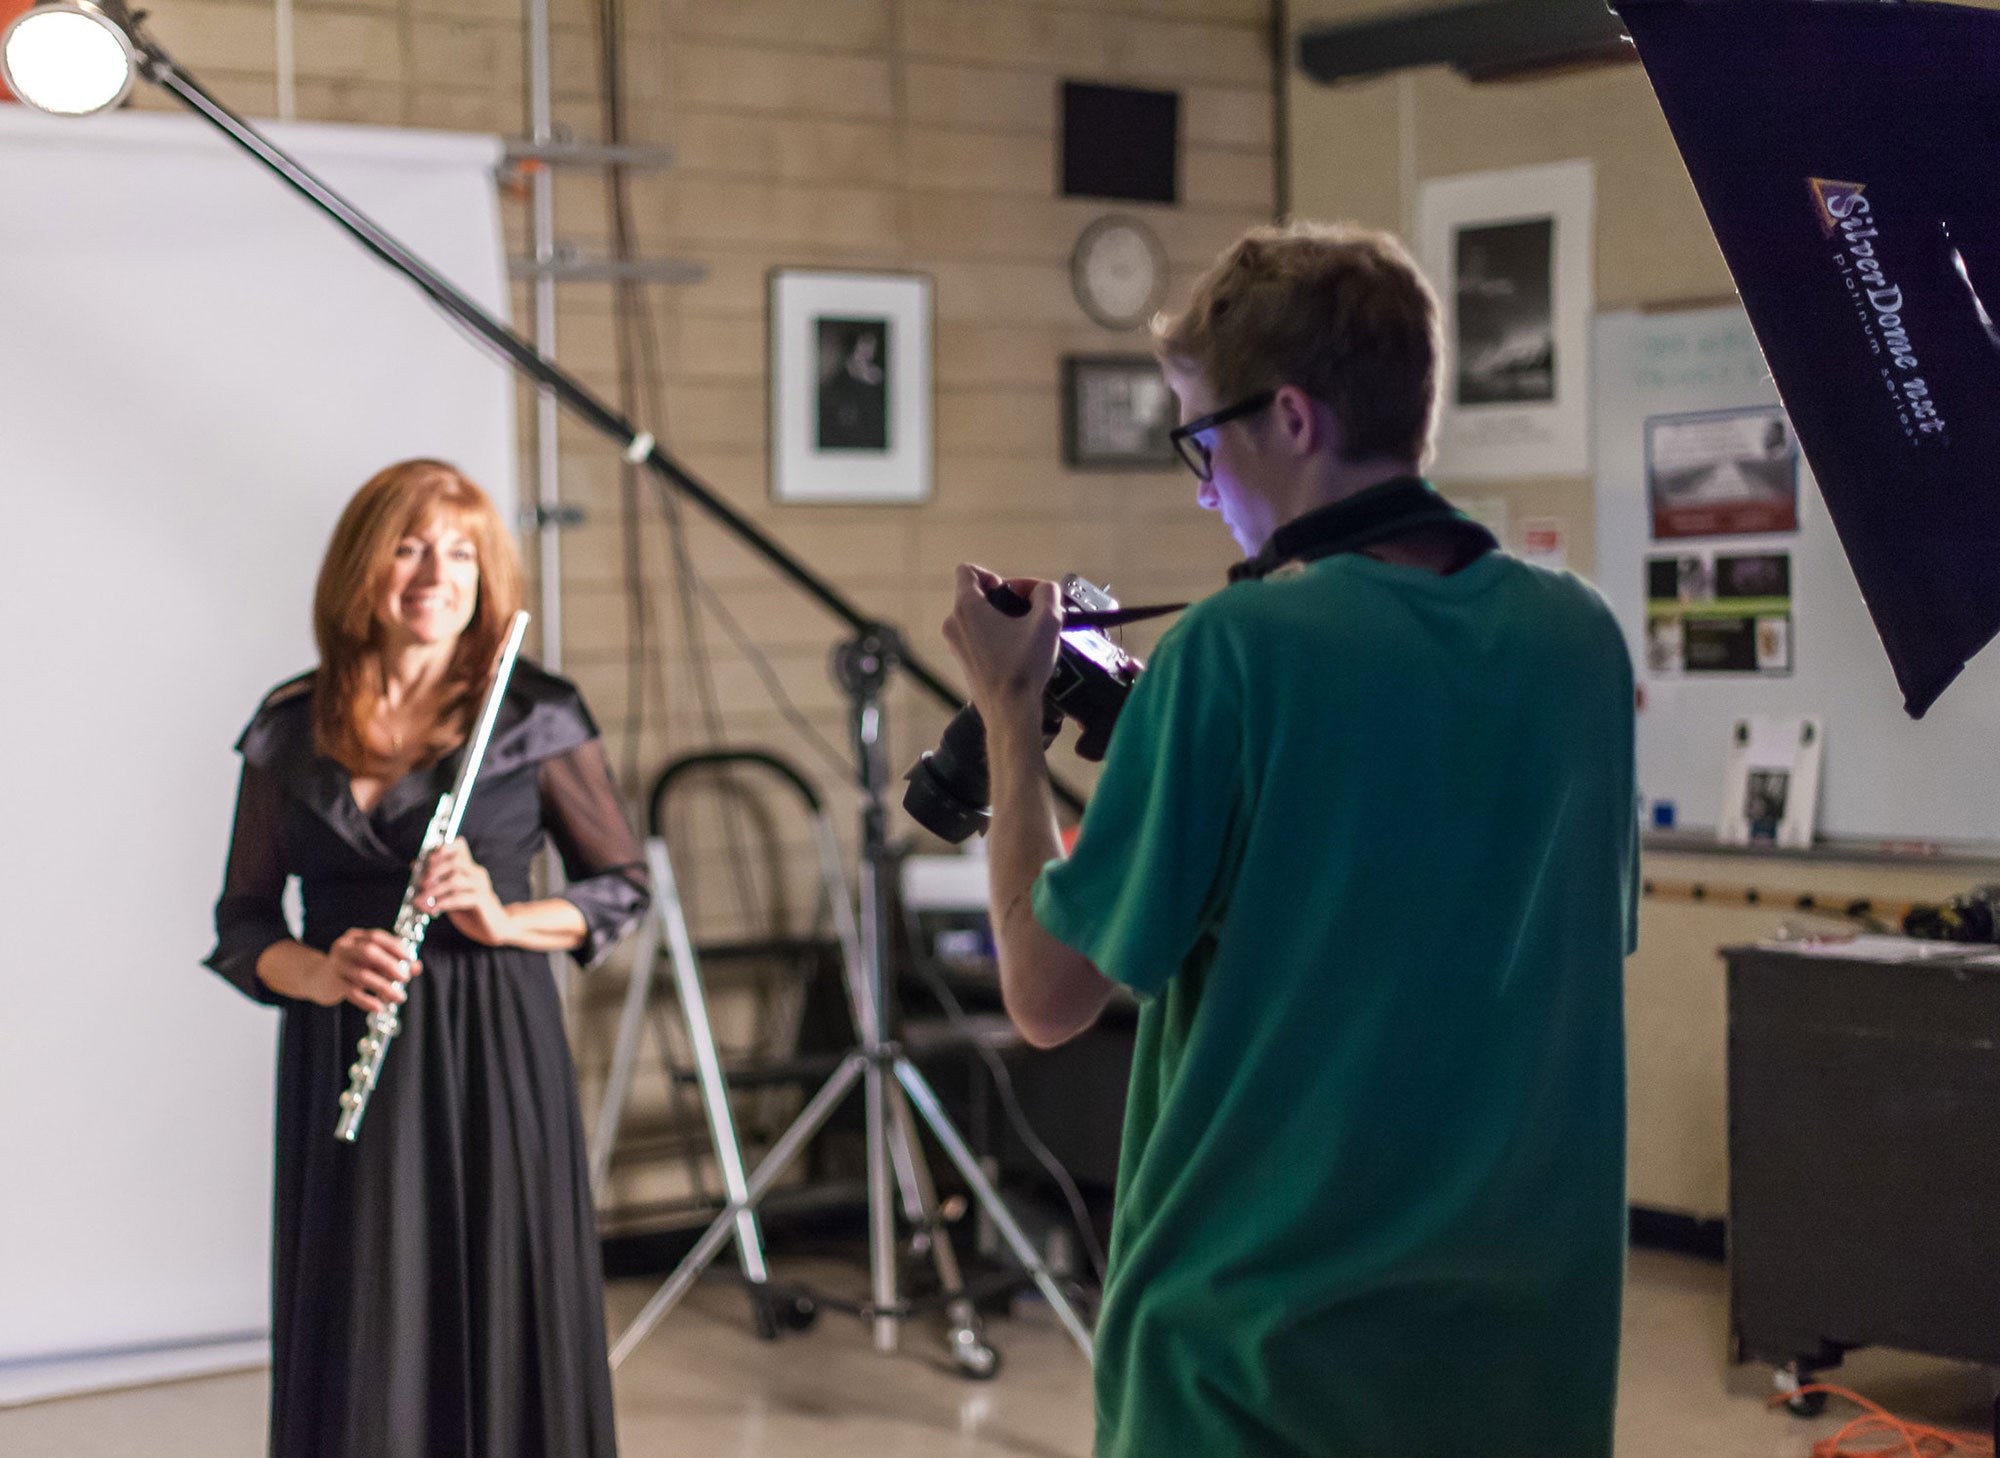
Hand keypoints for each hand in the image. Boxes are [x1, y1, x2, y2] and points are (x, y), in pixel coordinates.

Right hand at [319, 928, 419, 1013]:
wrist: (317, 978)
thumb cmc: (351, 967)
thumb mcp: (371, 961)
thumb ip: (393, 962)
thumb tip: (416, 967)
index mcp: (355, 937)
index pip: (376, 937)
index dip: (395, 947)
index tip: (409, 958)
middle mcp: (344, 948)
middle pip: (369, 952)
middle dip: (390, 965)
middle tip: (405, 978)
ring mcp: (336, 965)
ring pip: (362, 975)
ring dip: (384, 987)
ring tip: (399, 997)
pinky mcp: (332, 983)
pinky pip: (352, 992)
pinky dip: (368, 1000)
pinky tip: (379, 1007)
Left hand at [418, 838, 518, 946]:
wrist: (496, 928)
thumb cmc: (472, 910)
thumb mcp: (451, 894)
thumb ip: (437, 882)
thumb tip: (415, 867)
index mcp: (470, 868)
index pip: (460, 846)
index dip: (443, 848)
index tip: (427, 860)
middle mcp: (477, 873)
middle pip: (455, 861)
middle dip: (435, 870)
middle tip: (421, 883)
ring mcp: (481, 886)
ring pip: (456, 879)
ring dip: (435, 890)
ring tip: (421, 900)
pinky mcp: (483, 901)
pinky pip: (461, 898)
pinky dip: (444, 903)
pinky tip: (434, 910)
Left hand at [941, 564, 1062, 726]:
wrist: (1010, 711)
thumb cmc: (1024, 667)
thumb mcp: (1047, 621)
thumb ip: (1048, 593)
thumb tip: (1044, 590)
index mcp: (967, 607)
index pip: (968, 571)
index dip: (993, 575)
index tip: (1013, 594)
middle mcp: (955, 623)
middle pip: (977, 595)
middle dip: (1005, 599)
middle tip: (1029, 613)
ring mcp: (956, 644)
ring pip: (978, 617)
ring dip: (1003, 619)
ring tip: (1028, 633)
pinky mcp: (964, 661)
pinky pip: (978, 637)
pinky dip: (997, 637)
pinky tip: (1019, 651)